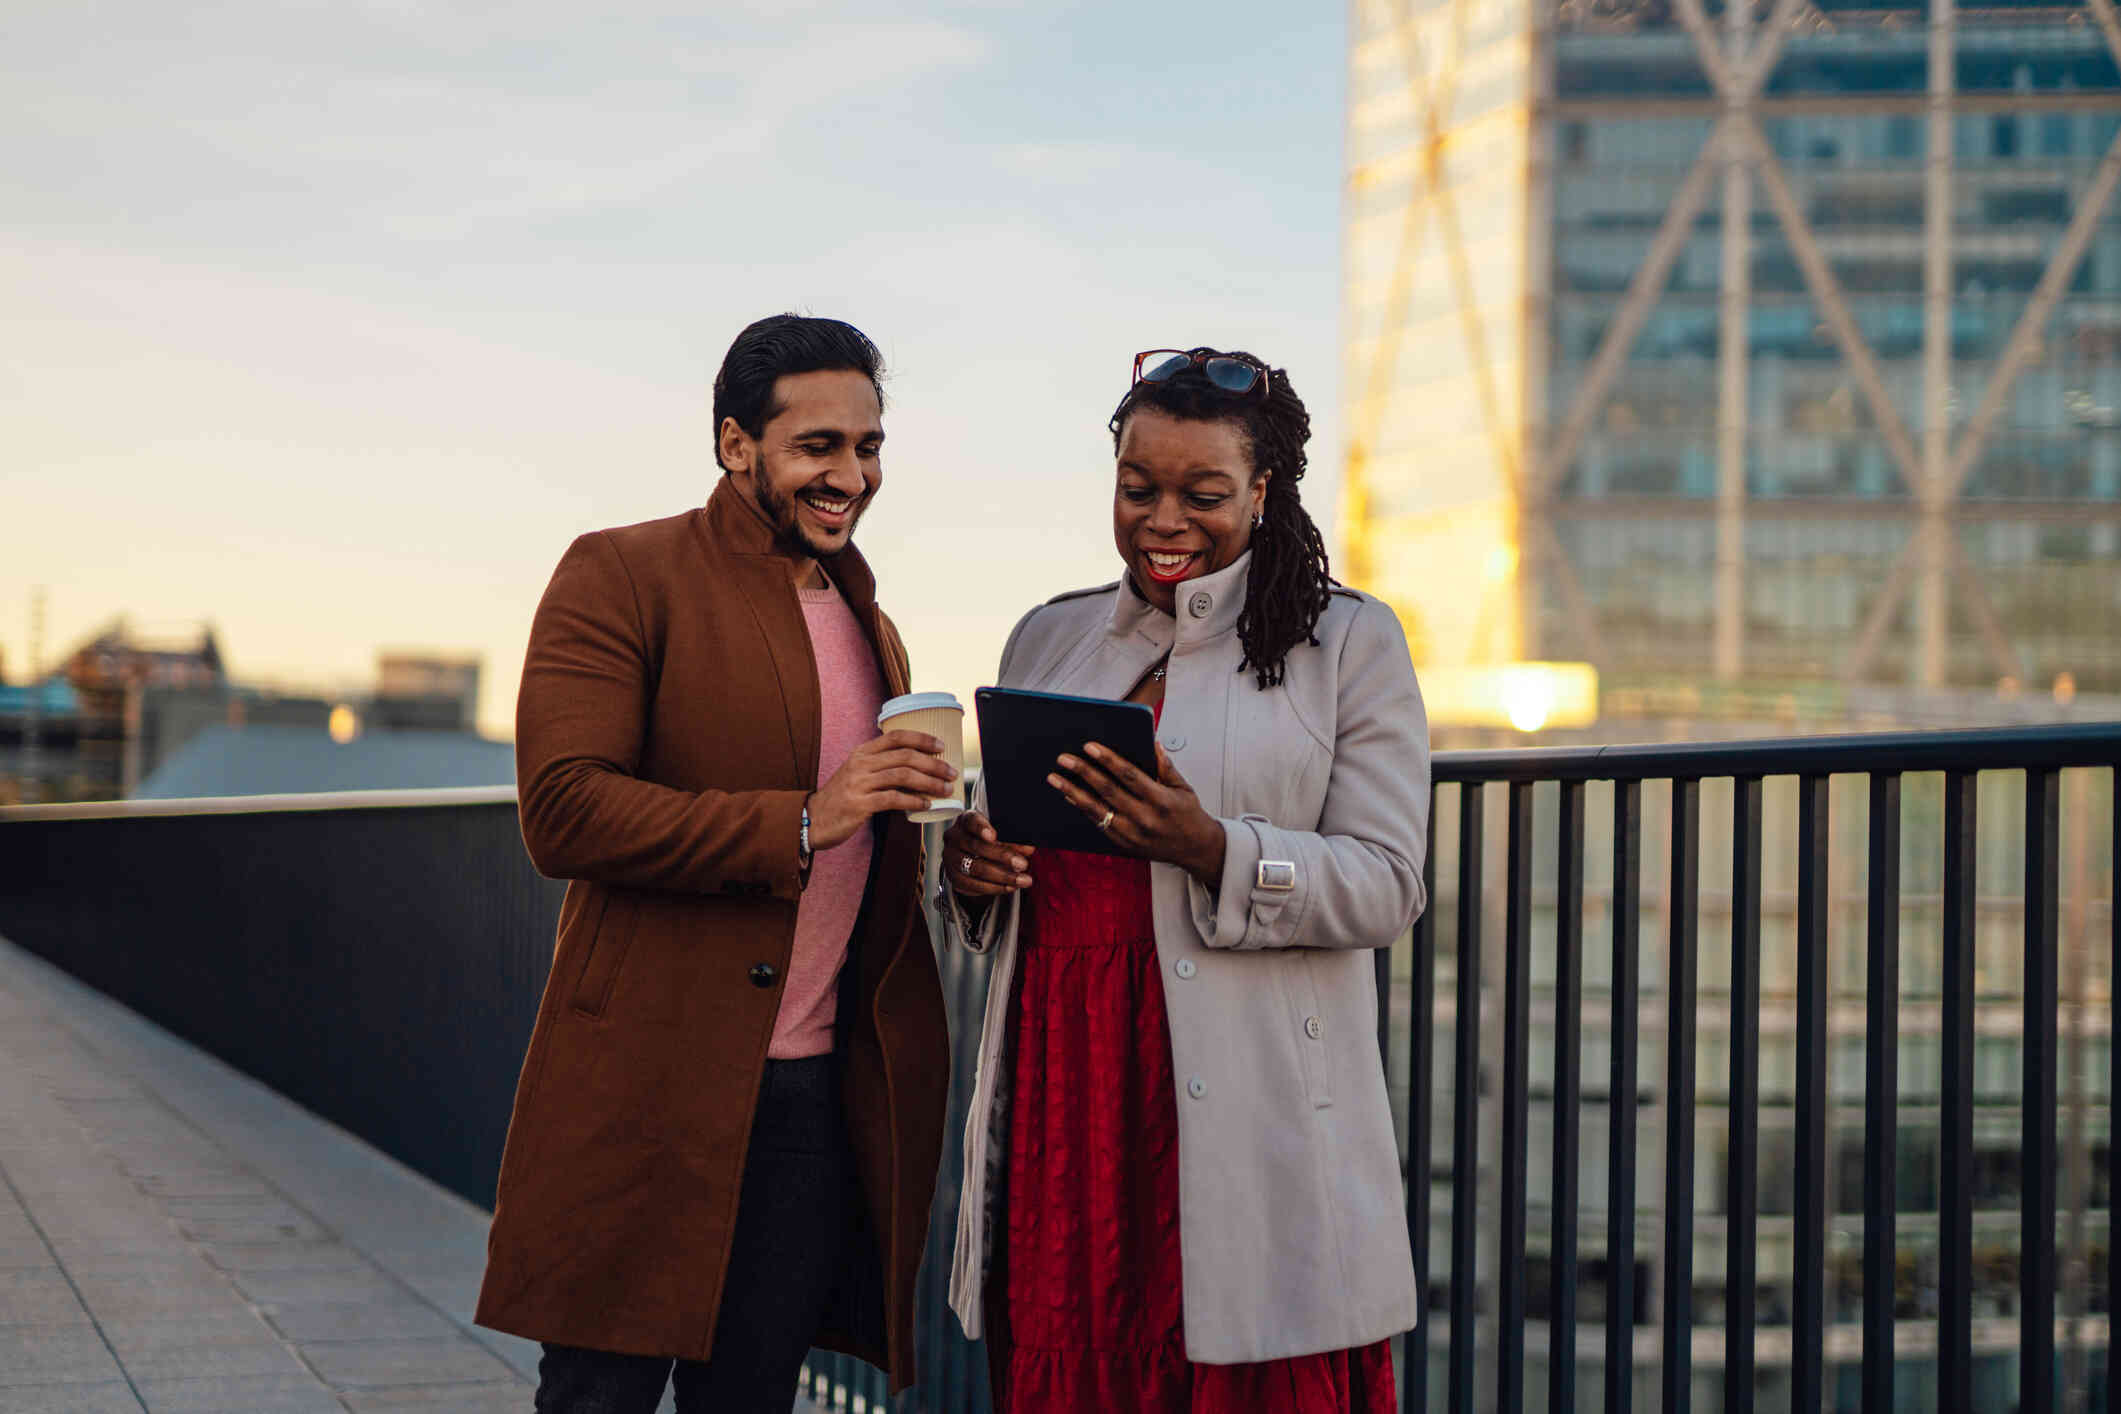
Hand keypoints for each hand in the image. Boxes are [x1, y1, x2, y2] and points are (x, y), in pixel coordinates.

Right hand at [808, 730, 957, 851]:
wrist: (813, 819)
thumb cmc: (842, 798)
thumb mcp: (858, 773)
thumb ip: (881, 766)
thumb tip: (919, 768)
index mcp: (862, 752)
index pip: (896, 736)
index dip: (922, 738)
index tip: (942, 746)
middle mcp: (860, 763)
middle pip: (904, 756)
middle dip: (933, 764)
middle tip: (952, 773)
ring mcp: (859, 783)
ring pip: (902, 776)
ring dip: (929, 783)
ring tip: (945, 790)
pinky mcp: (859, 804)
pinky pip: (893, 798)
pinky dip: (913, 800)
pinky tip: (925, 804)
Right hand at [941, 810, 1034, 897]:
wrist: (970, 855)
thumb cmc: (986, 839)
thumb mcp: (999, 834)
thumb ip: (1012, 840)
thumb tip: (1028, 849)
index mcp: (965, 821)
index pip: (970, 821)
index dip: (981, 828)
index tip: (993, 835)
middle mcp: (954, 838)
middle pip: (975, 847)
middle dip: (1002, 856)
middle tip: (1022, 864)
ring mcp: (950, 859)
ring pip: (975, 869)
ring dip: (1002, 876)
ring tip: (1022, 880)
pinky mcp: (954, 878)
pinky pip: (973, 885)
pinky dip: (994, 887)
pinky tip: (1009, 887)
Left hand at [1049, 742, 1224, 888]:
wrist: (1194, 849)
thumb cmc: (1188, 813)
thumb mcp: (1183, 787)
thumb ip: (1165, 766)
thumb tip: (1152, 742)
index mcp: (1161, 800)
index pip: (1130, 776)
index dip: (1108, 760)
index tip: (1089, 746)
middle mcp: (1144, 818)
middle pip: (1108, 791)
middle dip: (1083, 772)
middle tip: (1064, 758)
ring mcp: (1132, 834)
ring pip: (1096, 810)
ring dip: (1072, 791)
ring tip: (1054, 777)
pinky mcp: (1123, 844)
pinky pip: (1098, 823)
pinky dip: (1081, 808)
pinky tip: (1068, 794)